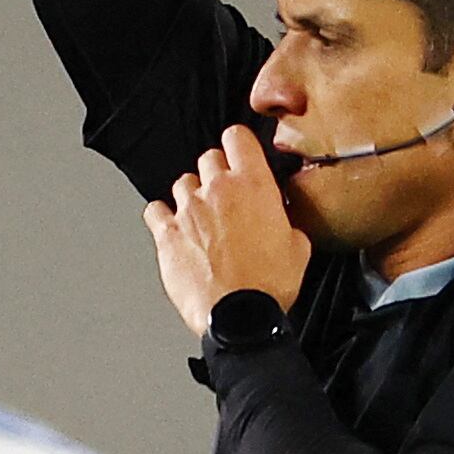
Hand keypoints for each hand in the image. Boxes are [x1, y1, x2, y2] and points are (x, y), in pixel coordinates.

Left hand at [143, 124, 313, 335]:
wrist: (239, 315)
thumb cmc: (269, 284)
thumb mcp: (298, 246)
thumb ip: (286, 222)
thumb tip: (281, 221)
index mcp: (254, 184)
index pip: (237, 138)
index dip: (238, 144)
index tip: (240, 152)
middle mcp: (217, 190)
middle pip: (209, 158)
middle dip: (217, 172)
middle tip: (226, 194)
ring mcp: (188, 210)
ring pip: (182, 183)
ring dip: (192, 194)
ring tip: (202, 216)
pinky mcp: (166, 234)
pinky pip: (155, 210)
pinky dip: (162, 215)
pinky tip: (173, 227)